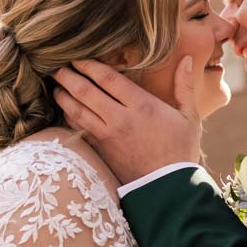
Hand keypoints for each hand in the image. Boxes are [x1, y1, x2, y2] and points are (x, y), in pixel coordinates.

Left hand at [53, 57, 201, 183]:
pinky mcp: (101, 150)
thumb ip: (185, 86)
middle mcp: (120, 118)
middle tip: (58, 67)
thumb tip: (187, 58)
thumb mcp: (189, 117)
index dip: (89, 65)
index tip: (79, 58)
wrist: (169, 188)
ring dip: (63, 96)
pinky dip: (69, 117)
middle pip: (86, 91)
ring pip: (77, 111)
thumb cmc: (181, 151)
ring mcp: (107, 136)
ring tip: (56, 86)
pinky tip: (65, 110)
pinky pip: (79, 129)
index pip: (107, 78)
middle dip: (69, 77)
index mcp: (142, 105)